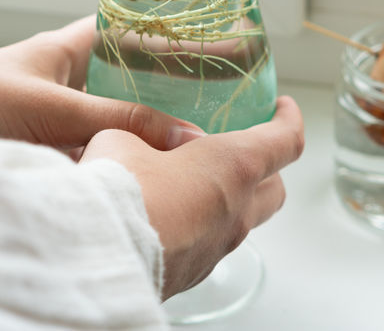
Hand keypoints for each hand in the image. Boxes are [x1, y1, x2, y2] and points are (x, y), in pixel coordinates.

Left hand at [0, 16, 206, 151]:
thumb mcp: (53, 110)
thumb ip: (118, 123)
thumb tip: (184, 135)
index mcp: (70, 47)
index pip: (136, 27)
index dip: (177, 29)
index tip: (220, 34)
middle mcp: (67, 74)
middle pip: (136, 71)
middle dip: (178, 82)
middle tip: (226, 92)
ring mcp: (57, 108)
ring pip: (119, 110)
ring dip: (152, 120)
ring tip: (204, 130)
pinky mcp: (47, 141)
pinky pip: (98, 142)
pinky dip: (124, 151)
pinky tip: (151, 166)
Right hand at [80, 96, 304, 298]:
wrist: (94, 258)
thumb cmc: (118, 188)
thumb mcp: (122, 137)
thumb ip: (143, 135)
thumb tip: (146, 143)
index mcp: (233, 166)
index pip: (285, 141)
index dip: (289, 119)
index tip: (283, 107)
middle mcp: (236, 212)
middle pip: (274, 190)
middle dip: (267, 168)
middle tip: (243, 149)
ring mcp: (216, 249)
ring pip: (239, 221)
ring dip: (225, 199)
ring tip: (192, 182)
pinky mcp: (190, 275)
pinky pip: (206, 245)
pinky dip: (196, 226)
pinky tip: (165, 215)